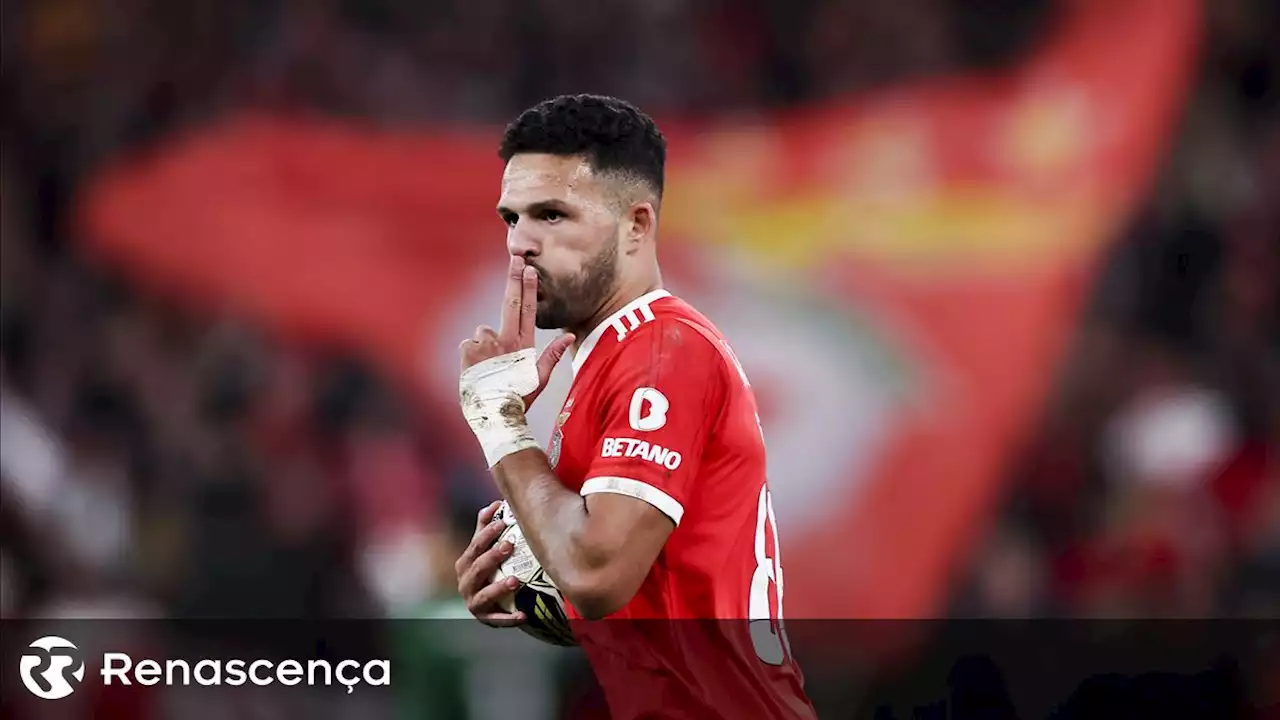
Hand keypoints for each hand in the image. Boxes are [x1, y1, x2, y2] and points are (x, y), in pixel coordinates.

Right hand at [455, 500, 524, 626]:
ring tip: (515, 580)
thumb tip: (496, 503)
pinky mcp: (486, 619)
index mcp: (465, 564)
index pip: (474, 546)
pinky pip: (498, 619)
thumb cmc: (489, 570)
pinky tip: (524, 615)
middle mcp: (465, 583)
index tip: (503, 523)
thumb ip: (486, 527)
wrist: (490, 604)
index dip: (487, 533)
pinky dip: (509, 618)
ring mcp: (474, 602)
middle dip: (492, 556)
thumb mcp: (485, 549)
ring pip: (484, 595)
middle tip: (509, 545)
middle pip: (477, 568)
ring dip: (499, 588)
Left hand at [459, 255, 573, 409]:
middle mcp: (506, 340)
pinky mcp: (469, 351)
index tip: (529, 269)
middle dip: (514, 279)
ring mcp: (487, 345)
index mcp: (523, 346)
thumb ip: (552, 354)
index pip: (528, 310)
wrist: (495, 415)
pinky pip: (469, 344)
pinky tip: (477, 370)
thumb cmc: (519, 398)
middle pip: (510, 303)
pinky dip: (471, 354)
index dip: (529, 288)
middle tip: (517, 258)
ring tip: (489, 366)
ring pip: (483, 332)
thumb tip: (571, 335)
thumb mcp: (539, 378)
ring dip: (485, 343)